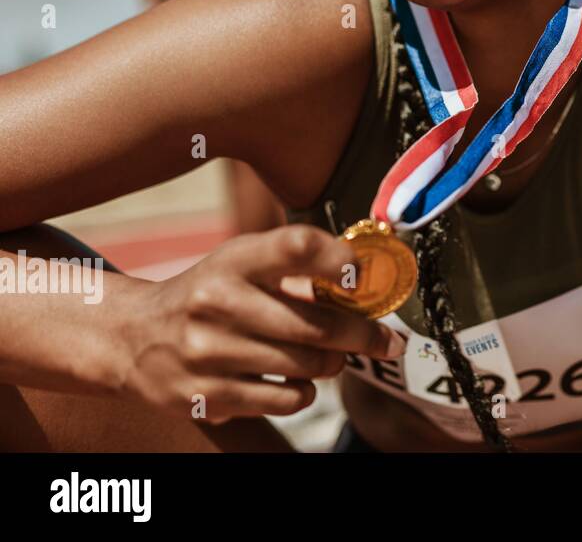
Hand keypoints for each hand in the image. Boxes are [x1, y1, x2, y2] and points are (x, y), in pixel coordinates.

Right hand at [114, 225, 406, 424]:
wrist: (132, 337)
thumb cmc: (209, 293)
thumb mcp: (241, 263)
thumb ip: (296, 267)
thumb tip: (368, 283)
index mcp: (232, 260)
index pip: (294, 246)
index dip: (338, 260)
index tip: (364, 274)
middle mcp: (216, 302)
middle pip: (316, 324)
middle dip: (362, 334)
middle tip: (384, 339)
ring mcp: (207, 352)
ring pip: (307, 365)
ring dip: (332, 362)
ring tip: (330, 356)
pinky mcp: (205, 396)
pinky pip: (286, 400)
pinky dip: (303, 391)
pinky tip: (295, 380)